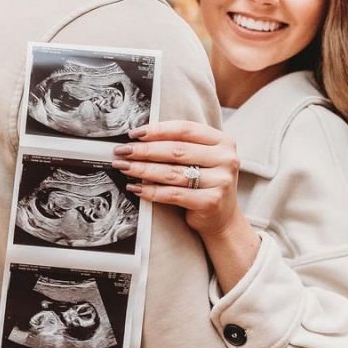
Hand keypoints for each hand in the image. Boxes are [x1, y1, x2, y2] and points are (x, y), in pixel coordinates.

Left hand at [112, 120, 240, 238]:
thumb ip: (181, 145)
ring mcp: (221, 181)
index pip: (185, 129)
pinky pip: (173, 194)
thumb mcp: (201, 159)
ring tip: (124, 167)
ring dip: (143, 169)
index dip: (157, 130)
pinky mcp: (211, 202)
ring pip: (173, 173)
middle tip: (122, 151)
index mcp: (223, 141)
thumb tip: (139, 138)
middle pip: (177, 150)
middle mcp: (226, 159)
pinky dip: (151, 191)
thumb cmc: (205, 184)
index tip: (133, 134)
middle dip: (145, 150)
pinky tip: (136, 187)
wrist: (223, 219)